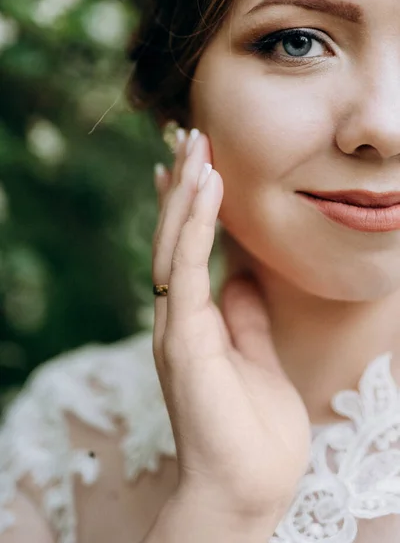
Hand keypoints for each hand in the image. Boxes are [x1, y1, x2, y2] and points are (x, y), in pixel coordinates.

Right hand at [152, 128, 310, 522]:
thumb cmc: (252, 430)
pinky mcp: (185, 336)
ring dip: (185, 193)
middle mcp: (177, 318)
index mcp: (195, 322)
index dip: (189, 208)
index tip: (194, 170)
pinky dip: (194, 225)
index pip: (187, 251)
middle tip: (189, 140)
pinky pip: (187, 267)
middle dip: (182, 188)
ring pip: (174, 243)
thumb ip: (244, 315)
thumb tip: (242, 278)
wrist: (245, 488)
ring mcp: (176, 326)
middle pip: (174, 238)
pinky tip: (203, 188)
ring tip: (194, 147)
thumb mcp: (255, 355)